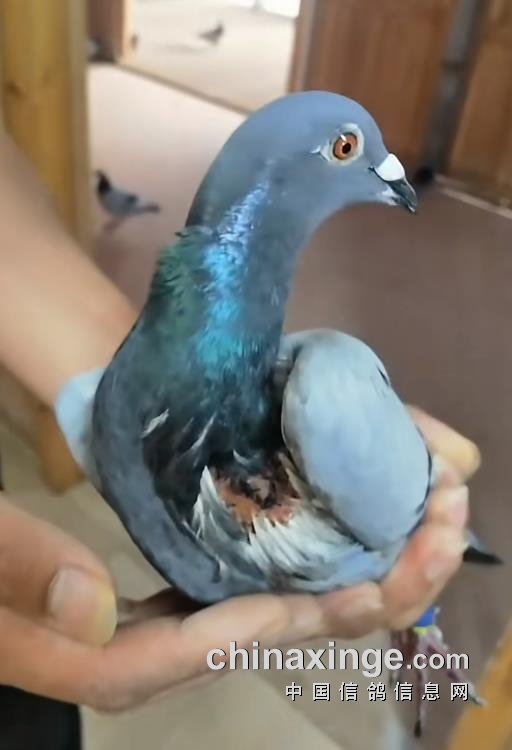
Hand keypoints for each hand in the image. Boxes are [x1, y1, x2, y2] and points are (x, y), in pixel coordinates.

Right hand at [0, 408, 475, 711]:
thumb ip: (20, 573)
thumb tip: (93, 603)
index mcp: (103, 658)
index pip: (199, 647)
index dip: (269, 619)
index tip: (336, 585)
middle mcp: (153, 656)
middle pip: (263, 640)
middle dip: (353, 602)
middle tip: (426, 551)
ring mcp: (171, 631)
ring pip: (273, 618)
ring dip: (350, 582)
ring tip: (414, 539)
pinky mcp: (179, 605)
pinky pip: (257, 595)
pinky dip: (310, 570)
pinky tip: (344, 540)